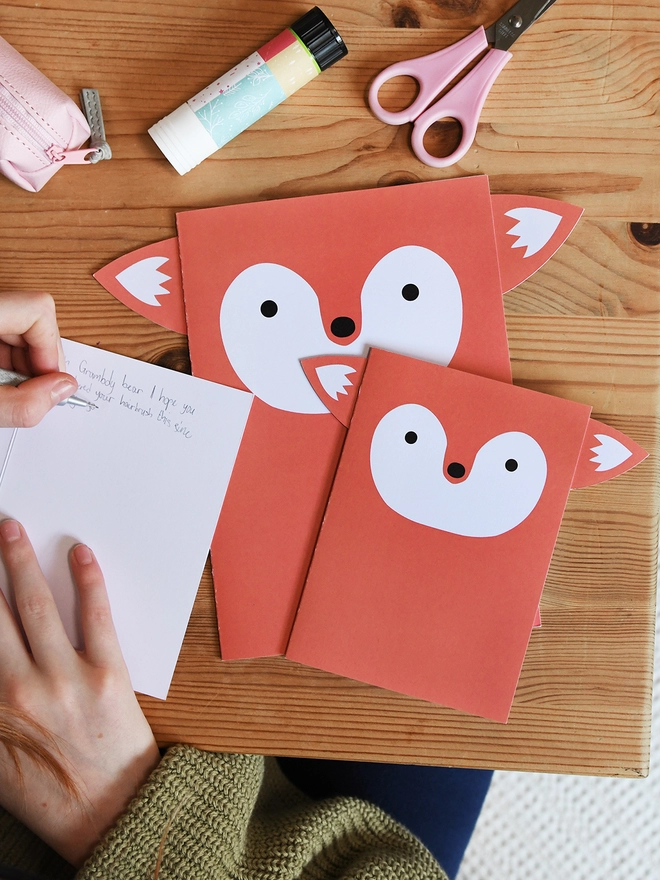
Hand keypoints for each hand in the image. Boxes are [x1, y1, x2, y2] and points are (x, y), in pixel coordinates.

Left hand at [0, 290, 78, 426]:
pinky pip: (7, 335)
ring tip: (9, 390)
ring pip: (23, 329)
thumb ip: (22, 402)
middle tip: (29, 391)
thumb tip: (63, 388)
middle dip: (40, 360)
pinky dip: (11, 363)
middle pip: (34, 320)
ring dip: (26, 365)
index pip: (37, 310)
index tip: (45, 379)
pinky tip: (2, 382)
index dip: (51, 347)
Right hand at [0, 519, 159, 865]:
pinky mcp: (108, 673)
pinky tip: (80, 553)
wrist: (110, 815)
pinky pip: (97, 616)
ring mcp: (66, 678)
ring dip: (20, 563)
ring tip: (10, 530)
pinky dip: (88, 581)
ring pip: (35, 607)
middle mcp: (21, 688)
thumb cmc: (49, 794)